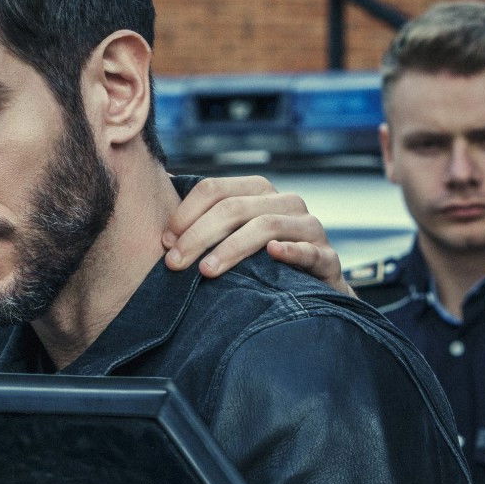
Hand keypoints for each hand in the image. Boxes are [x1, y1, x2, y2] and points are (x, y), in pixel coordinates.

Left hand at [163, 176, 349, 295]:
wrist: (312, 294)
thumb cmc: (262, 263)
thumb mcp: (232, 237)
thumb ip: (201, 222)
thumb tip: (156, 199)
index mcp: (257, 192)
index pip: (215, 189)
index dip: (186, 213)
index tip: (166, 241)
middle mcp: (285, 202)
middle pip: (234, 207)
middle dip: (199, 235)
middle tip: (174, 263)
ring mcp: (309, 228)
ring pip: (266, 226)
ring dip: (231, 248)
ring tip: (206, 271)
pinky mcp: (327, 257)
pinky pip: (311, 250)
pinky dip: (291, 250)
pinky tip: (272, 255)